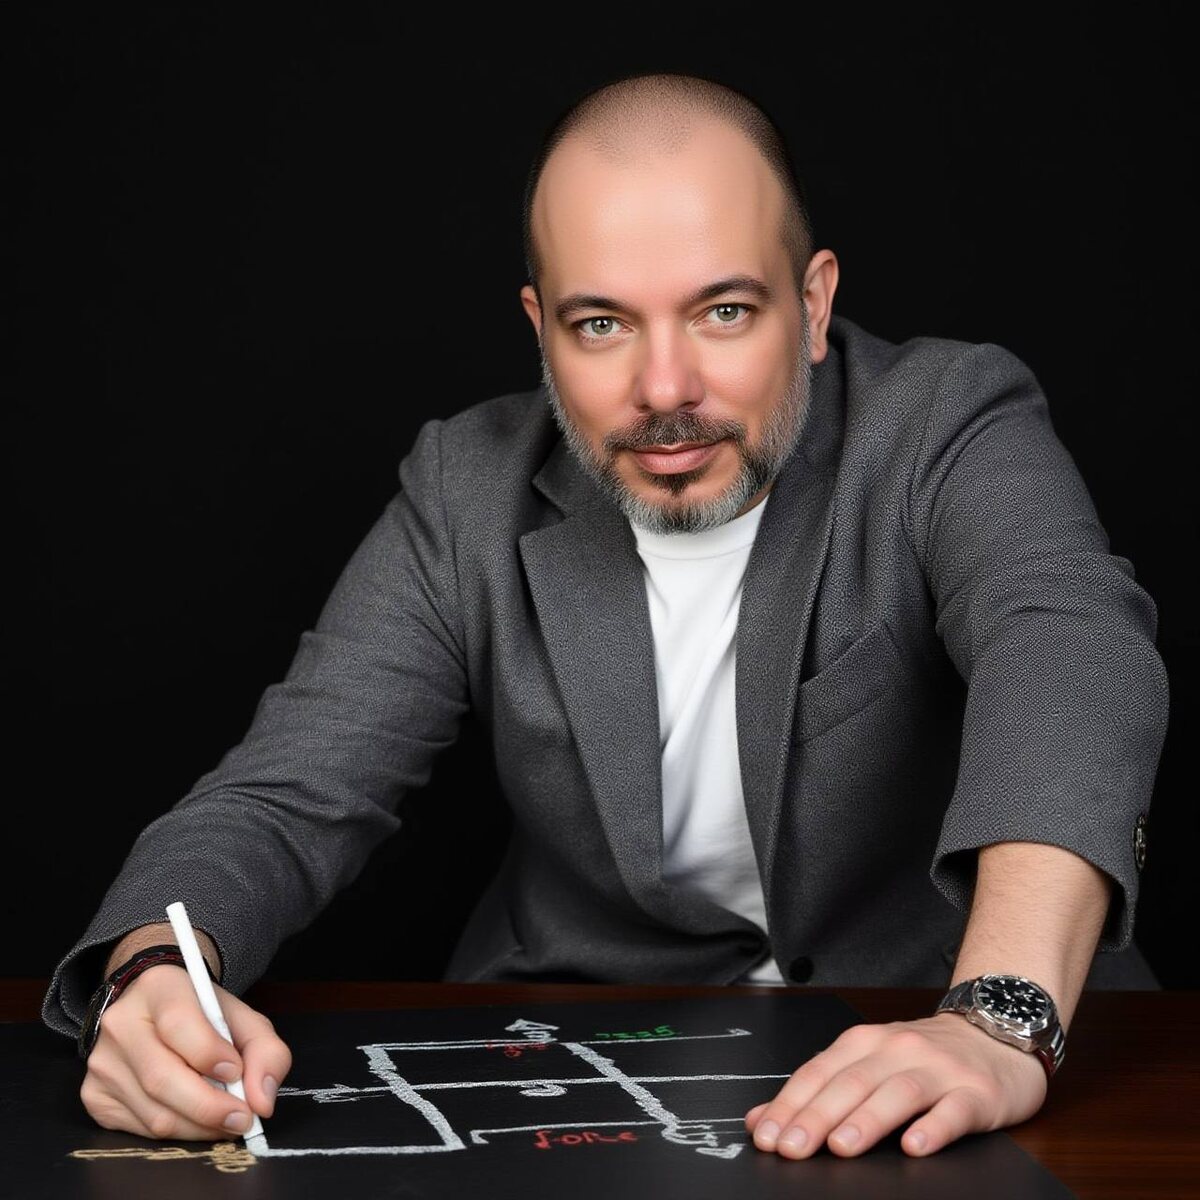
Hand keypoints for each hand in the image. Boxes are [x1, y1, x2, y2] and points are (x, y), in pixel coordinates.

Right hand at [79, 964, 291, 1140]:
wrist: (153, 1006)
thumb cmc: (201, 1013)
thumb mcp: (241, 1017)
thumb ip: (265, 1051)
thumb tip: (262, 1101)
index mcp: (160, 988)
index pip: (179, 1024)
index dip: (209, 1054)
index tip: (236, 1072)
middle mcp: (121, 1022)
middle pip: (162, 1078)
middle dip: (210, 1107)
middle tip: (242, 1118)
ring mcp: (102, 1061)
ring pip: (153, 1113)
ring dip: (198, 1127)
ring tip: (224, 1118)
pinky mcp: (94, 1095)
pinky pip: (139, 1129)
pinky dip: (176, 1131)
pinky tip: (193, 1118)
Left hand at [744, 1013, 1046, 1157]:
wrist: (995, 1032)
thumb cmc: (924, 1056)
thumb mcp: (868, 1062)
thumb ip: (820, 1089)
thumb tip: (763, 1119)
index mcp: (865, 1043)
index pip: (819, 1073)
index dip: (790, 1104)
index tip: (766, 1134)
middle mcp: (898, 1050)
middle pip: (851, 1083)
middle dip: (817, 1117)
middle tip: (792, 1147)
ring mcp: (938, 1070)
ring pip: (897, 1094)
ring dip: (866, 1121)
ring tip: (841, 1147)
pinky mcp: (976, 1093)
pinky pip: (953, 1112)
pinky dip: (933, 1128)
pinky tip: (915, 1146)